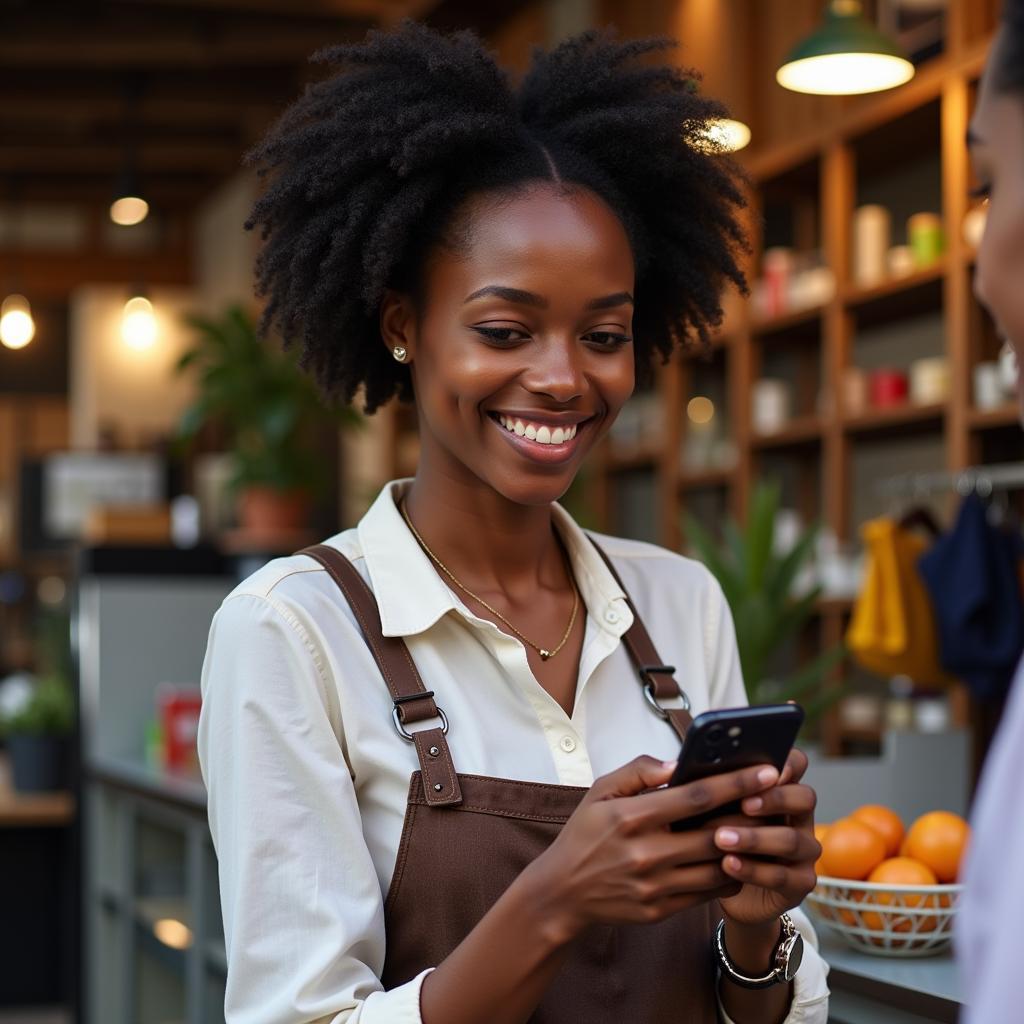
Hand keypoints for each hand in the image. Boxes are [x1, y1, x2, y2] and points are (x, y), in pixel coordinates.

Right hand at [520, 755, 782, 941]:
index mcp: (632, 816)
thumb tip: (676, 764)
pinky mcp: (661, 910)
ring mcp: (655, 885)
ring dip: (747, 849)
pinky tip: (738, 860)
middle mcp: (646, 852)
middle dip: (752, 815)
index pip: (695, 797)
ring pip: (718, 867)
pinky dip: (729, 875)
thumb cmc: (585, 833)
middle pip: (716, 834)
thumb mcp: (600, 791)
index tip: (766, 771)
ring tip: (765, 830)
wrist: (562, 891)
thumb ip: (637, 771)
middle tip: (778, 799)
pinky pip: (708, 893)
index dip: (735, 783)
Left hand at [714, 748, 820, 927]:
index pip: (796, 764)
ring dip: (754, 838)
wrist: (716, 885)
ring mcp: (804, 850)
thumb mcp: (707, 807)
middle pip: (804, 798)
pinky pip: (782, 876)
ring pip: (791, 840)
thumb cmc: (710, 835)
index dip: (787, 764)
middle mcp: (799, 816)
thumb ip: (706, 787)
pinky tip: (727, 864)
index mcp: (779, 788)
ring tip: (721, 839)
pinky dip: (752, 870)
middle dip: (774, 799)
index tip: (767, 770)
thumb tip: (680, 769)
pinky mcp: (800, 882)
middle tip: (743, 803)